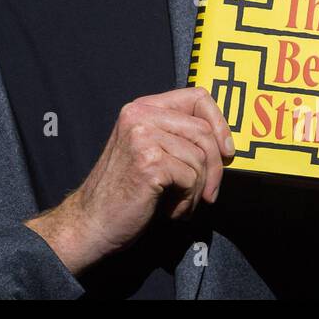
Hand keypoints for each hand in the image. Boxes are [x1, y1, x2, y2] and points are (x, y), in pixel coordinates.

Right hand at [25, 86, 233, 275]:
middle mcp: (139, 115)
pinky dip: (187, 201)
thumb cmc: (124, 192)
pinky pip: (191, 178)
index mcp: (141, 108)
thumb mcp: (149, 151)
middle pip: (204, 131)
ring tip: (180, 203)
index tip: (226, 151)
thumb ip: (176, 136)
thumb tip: (224, 142)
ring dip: (198, 190)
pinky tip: (170, 210)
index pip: (197, 96)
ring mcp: (142, 136)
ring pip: (201, 158)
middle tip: (207, 193)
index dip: (220, 123)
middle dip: (215, 168)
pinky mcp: (149, 162)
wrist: (92, 222)